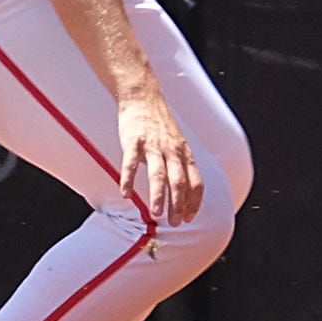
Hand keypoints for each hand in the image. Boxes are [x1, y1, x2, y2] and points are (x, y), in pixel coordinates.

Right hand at [117, 93, 202, 225]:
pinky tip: (126, 194)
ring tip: (155, 214)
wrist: (144, 98)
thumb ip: (179, 166)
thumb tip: (181, 191)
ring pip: (159, 174)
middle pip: (179, 181)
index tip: (190, 217)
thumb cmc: (160, 125)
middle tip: (175, 223)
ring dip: (159, 196)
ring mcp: (153, 146)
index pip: (196, 181)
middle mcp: (172, 151)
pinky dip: (129, 180)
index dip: (194, 201)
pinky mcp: (134, 141)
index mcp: (184, 154)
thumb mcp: (177, 145)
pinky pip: (131, 163)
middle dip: (179, 204)